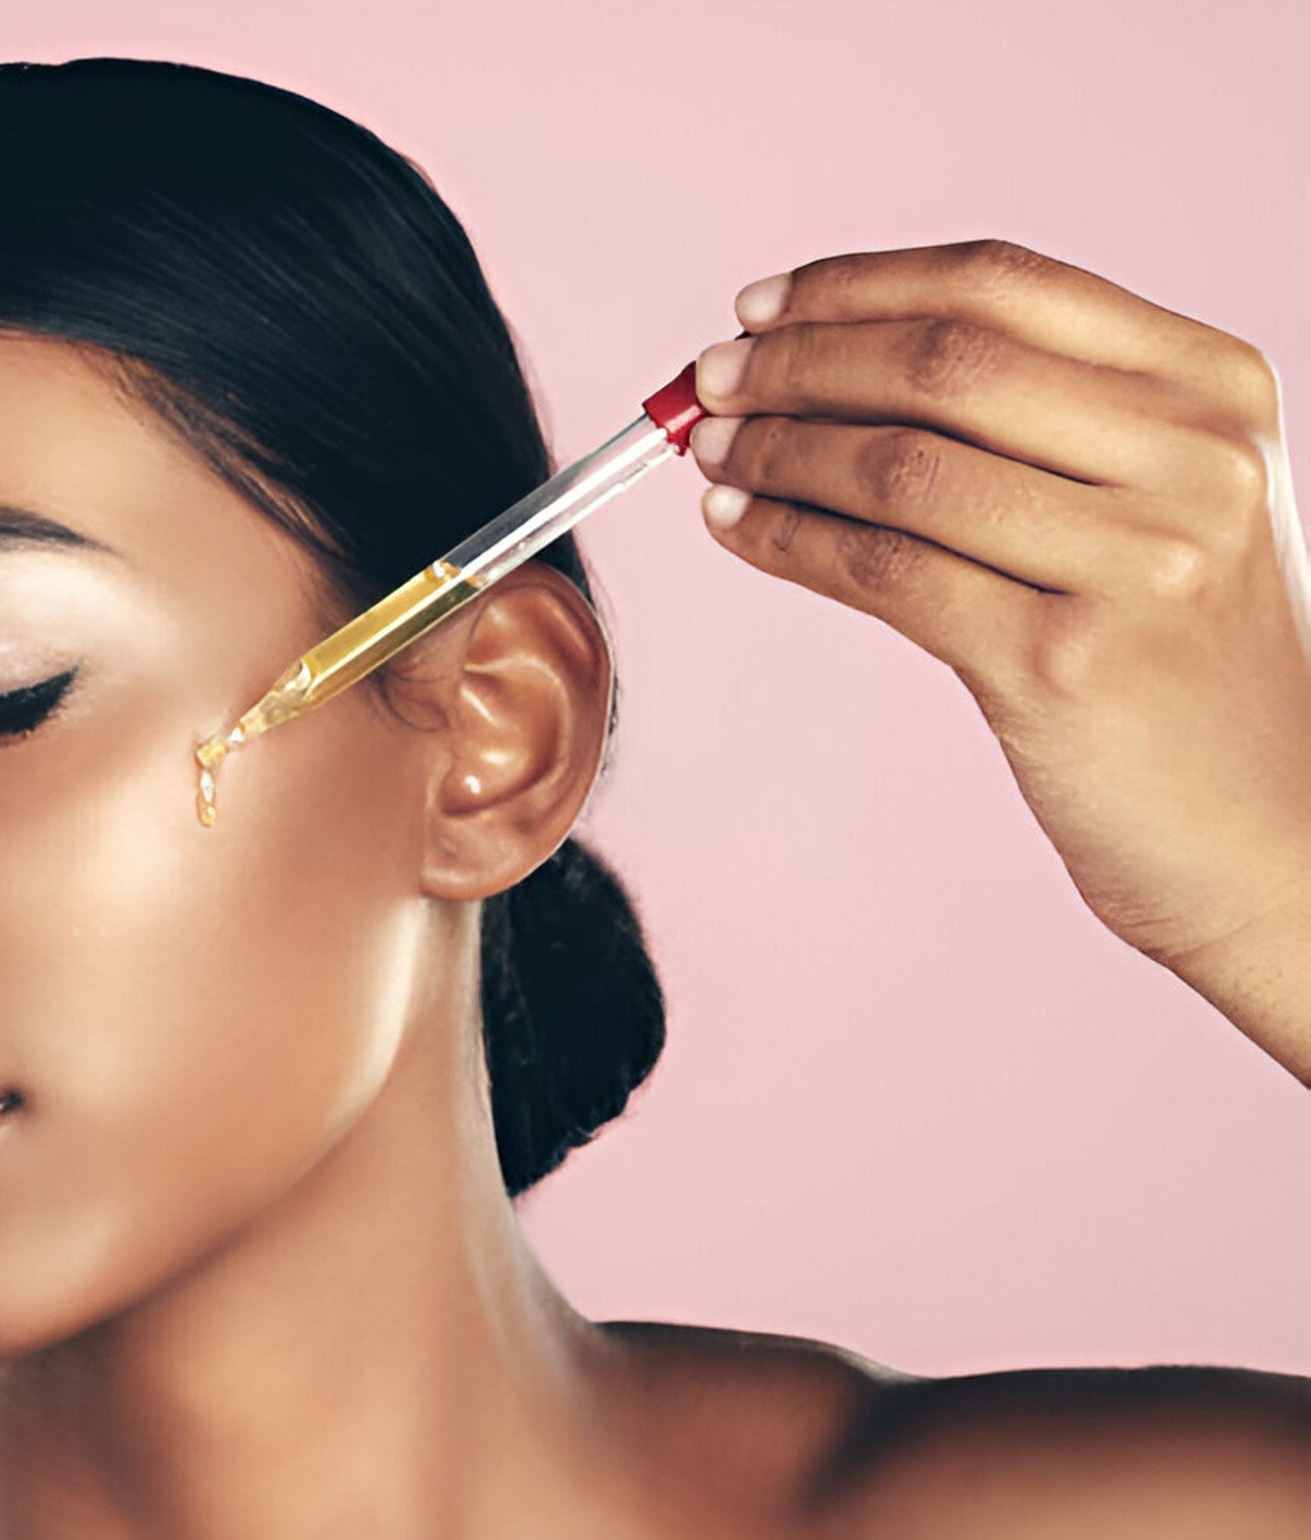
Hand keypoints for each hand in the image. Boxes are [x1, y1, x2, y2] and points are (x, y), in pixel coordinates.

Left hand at [686, 241, 1310, 1014]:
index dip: (857, 286)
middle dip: (798, 361)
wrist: (1272, 830)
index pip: (1002, 286)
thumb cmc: (1185, 665)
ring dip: (777, 452)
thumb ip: (1046, 427)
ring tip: (709, 455)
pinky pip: (882, 572)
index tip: (759, 304)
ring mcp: (1133, 561)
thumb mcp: (1164, 509)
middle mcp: (1189, 457)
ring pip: (899, 466)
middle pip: (941, 363)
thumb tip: (836, 366)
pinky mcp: (1059, 664)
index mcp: (1213, 386)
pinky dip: (787, 538)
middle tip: (708, 379)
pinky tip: (734, 527)